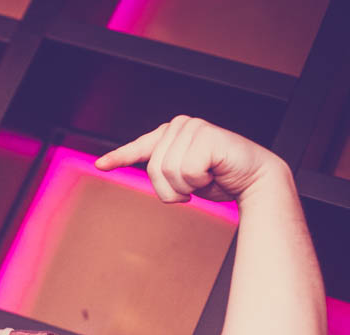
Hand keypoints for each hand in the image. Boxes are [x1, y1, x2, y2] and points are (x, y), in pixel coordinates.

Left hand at [95, 116, 286, 205]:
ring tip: (208, 176)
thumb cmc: (219, 178)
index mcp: (170, 135)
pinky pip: (187, 171)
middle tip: (197, 184)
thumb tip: (150, 172)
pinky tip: (215, 172)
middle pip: (154, 169)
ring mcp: (193, 127)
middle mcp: (179, 126)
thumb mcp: (183, 177)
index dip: (119, 157)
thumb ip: (164, 170)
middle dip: (173, 188)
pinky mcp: (206, 135)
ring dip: (188, 185)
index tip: (101, 165)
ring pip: (168, 171)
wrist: (254, 180)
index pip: (139, 148)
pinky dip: (200, 181)